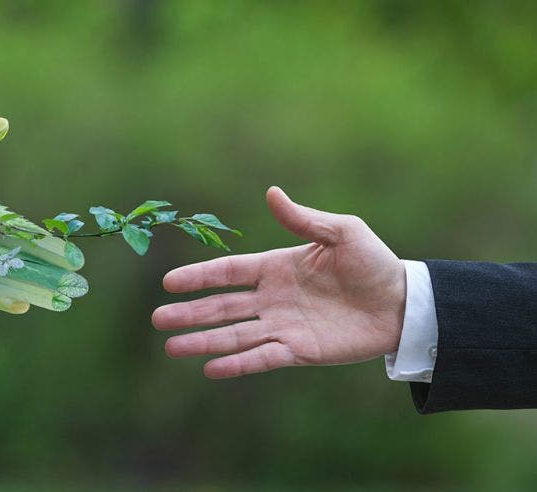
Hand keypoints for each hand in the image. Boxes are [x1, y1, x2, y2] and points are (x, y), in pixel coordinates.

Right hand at [152, 186, 405, 378]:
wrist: (403, 303)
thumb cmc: (373, 263)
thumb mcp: (342, 232)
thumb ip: (304, 219)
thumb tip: (271, 193)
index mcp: (276, 267)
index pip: (229, 272)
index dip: (199, 276)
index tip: (169, 282)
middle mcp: (272, 298)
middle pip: (221, 306)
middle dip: (189, 313)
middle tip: (158, 319)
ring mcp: (282, 326)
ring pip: (234, 335)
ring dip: (203, 341)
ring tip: (172, 348)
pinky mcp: (299, 351)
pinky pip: (262, 357)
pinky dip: (237, 364)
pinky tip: (210, 369)